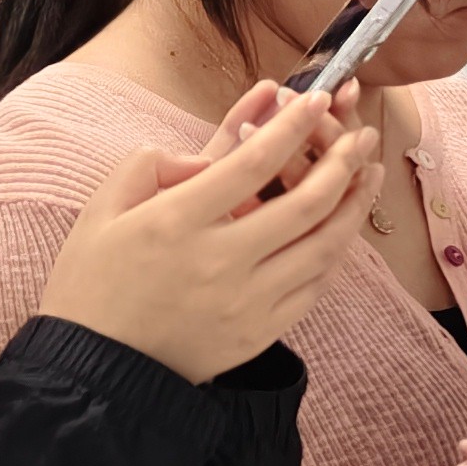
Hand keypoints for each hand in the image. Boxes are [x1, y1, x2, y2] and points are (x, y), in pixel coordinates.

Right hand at [37, 86, 373, 381]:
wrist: (102, 365)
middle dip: (343, 164)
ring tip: (371, 174)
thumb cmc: (96, 282)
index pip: (250, 164)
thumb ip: (150, 167)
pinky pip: (316, 284)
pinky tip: (345, 226)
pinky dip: (337, 251)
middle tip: (363, 137)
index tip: (316, 100)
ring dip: (355, 206)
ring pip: (324, 246)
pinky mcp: (265, 330)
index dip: (290, 127)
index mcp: (176, 223)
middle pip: (304, 205)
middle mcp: (221, 261)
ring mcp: (249, 300)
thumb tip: (208, 156)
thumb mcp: (101, 212)